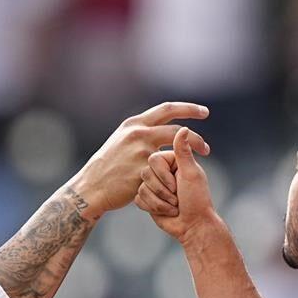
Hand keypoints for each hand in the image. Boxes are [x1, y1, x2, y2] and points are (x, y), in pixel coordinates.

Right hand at [70, 102, 209, 217]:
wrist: (91, 188)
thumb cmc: (106, 167)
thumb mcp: (120, 141)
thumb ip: (139, 133)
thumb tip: (155, 126)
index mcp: (134, 124)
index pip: (167, 109)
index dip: (189, 109)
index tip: (204, 112)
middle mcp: (138, 134)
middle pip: (176, 130)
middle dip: (196, 137)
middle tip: (207, 147)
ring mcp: (139, 153)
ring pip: (173, 153)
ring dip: (188, 161)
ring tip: (197, 168)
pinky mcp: (141, 172)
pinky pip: (163, 174)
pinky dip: (171, 181)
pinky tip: (176, 187)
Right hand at [136, 127, 219, 243]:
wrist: (191, 226)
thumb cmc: (195, 199)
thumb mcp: (190, 173)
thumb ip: (184, 151)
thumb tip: (184, 127)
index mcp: (172, 160)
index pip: (154, 159)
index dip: (164, 176)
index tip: (177, 186)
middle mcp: (161, 171)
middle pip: (145, 173)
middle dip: (161, 190)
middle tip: (176, 198)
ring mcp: (153, 184)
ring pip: (141, 187)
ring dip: (159, 201)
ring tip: (173, 206)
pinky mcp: (147, 197)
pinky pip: (138, 199)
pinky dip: (152, 207)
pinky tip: (165, 211)